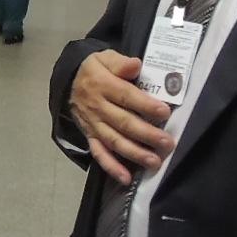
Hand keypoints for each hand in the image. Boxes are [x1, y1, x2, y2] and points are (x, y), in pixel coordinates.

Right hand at [68, 51, 174, 185]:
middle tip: (167, 143)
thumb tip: (135, 65)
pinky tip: (126, 178)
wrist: (69, 82)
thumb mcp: (104, 57)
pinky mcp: (90, 137)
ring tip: (154, 162)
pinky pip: (100, 154)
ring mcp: (94, 125)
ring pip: (115, 141)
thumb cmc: (94, 70)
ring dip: (135, 153)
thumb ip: (120, 63)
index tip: (164, 112)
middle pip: (124, 123)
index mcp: (102, 85)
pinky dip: (112, 167)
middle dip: (146, 134)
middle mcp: (98, 107)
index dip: (145, 105)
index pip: (126, 96)